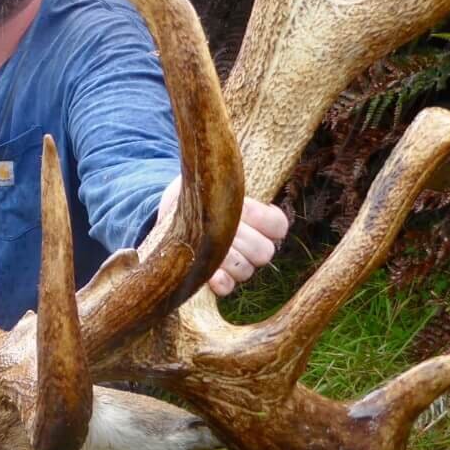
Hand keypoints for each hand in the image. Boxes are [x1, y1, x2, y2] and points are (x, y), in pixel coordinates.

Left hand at [157, 174, 288, 296]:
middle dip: (241, 238)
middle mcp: (253, 245)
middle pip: (264, 252)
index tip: (243, 206)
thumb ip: (230, 179)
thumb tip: (231, 162)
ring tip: (208, 245)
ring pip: (246, 270)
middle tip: (220, 226)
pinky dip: (220, 281)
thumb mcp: (214, 180)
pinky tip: (209, 272)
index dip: (265, 219)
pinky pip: (229, 287)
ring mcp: (238, 264)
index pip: (279, 226)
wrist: (171, 211)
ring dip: (226, 257)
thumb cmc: (198, 192)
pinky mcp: (217, 279)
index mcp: (259, 220)